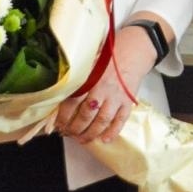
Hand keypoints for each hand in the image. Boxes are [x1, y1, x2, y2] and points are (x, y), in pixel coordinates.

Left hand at [56, 25, 154, 143]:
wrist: (133, 52)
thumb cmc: (108, 59)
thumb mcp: (90, 63)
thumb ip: (78, 78)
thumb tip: (59, 95)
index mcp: (90, 78)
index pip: (72, 101)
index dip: (64, 116)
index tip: (59, 124)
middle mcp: (103, 88)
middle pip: (86, 114)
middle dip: (75, 128)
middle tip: (69, 133)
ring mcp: (117, 96)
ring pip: (102, 120)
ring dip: (91, 133)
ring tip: (82, 139)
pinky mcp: (128, 101)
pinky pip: (120, 120)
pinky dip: (113, 132)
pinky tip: (104, 139)